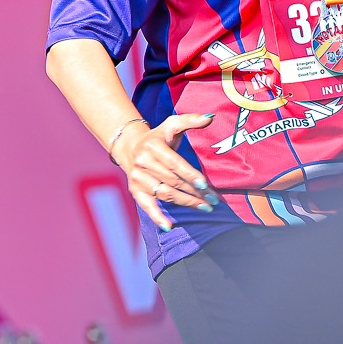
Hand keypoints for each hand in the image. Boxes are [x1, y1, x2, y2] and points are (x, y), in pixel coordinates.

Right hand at [111, 113, 217, 230]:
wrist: (130, 147)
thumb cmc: (158, 137)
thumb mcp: (172, 124)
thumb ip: (191, 119)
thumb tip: (210, 117)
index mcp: (152, 146)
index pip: (174, 164)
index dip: (190, 175)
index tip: (205, 185)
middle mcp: (143, 162)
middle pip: (172, 181)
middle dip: (194, 192)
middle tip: (213, 200)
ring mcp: (138, 178)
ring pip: (165, 194)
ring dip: (185, 203)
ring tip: (204, 207)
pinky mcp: (135, 191)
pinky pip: (147, 206)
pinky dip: (157, 217)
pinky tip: (169, 226)